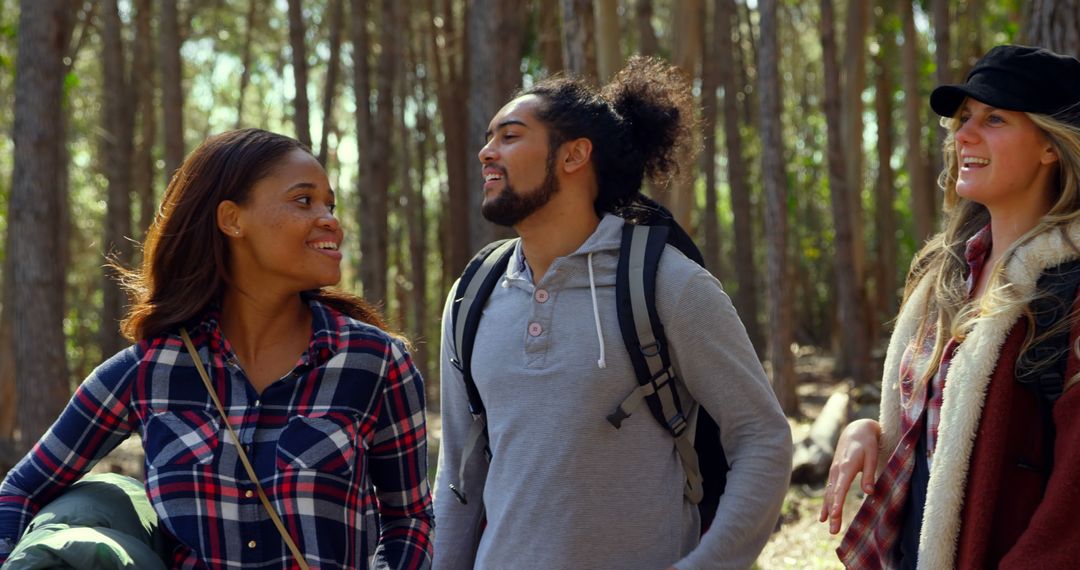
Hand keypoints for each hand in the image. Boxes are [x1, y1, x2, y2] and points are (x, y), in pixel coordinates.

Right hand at [818, 418, 880, 534]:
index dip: (837, 503)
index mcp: (846, 467)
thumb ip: (870, 475)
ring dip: (828, 510)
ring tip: (826, 526)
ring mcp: (834, 472)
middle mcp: (836, 471)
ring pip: (829, 494)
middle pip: (833, 495)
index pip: (840, 489)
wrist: (856, 430)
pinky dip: (827, 503)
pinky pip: (829, 490)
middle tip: (833, 531)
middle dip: (832, 513)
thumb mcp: (872, 456)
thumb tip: (869, 493)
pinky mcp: (835, 473)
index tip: (834, 516)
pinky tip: (824, 515)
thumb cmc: (867, 442)